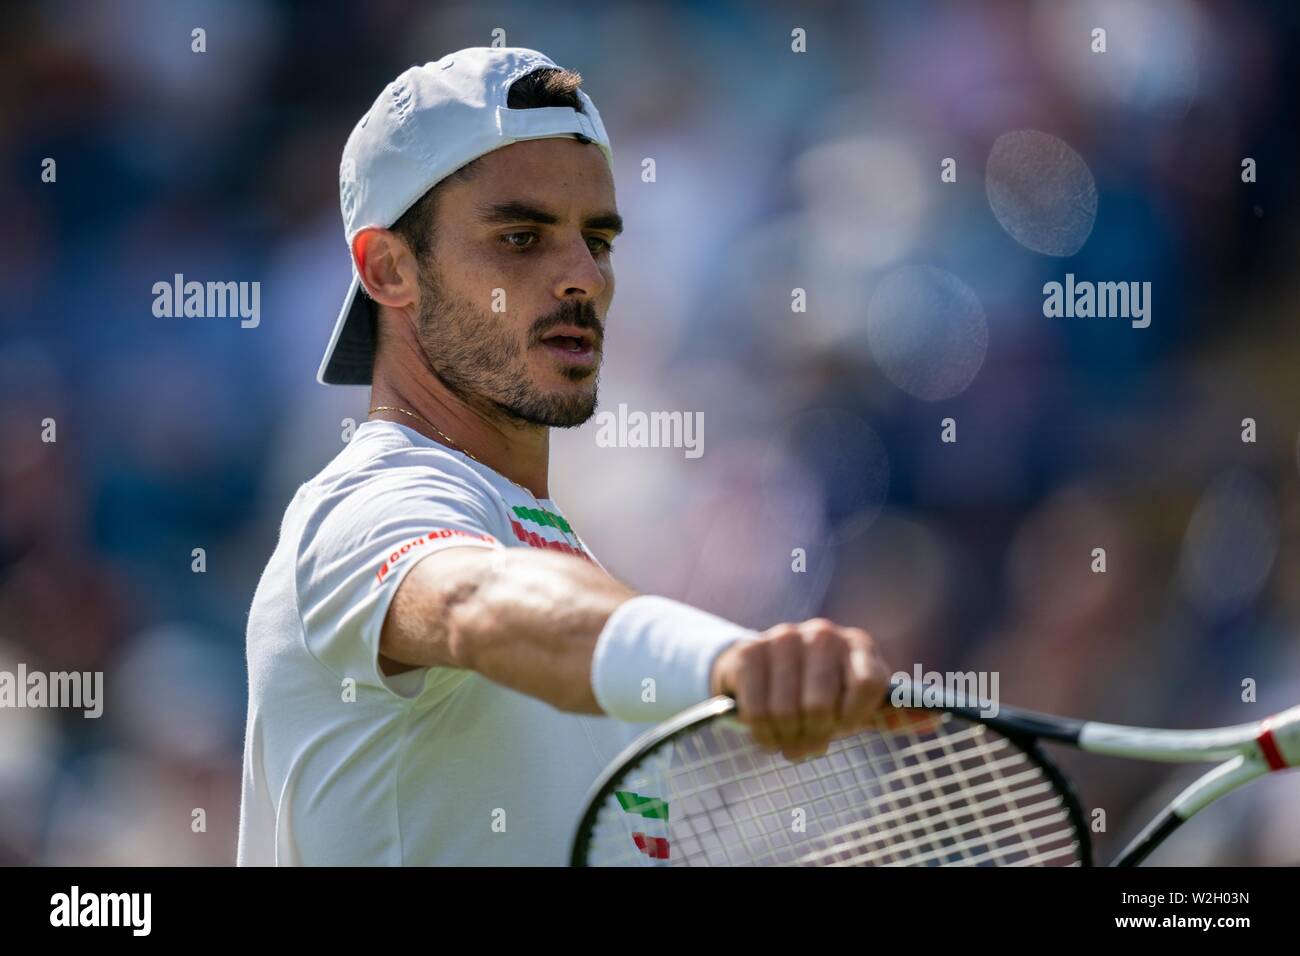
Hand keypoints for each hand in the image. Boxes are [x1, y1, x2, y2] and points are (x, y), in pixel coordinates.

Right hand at [709, 618, 889, 760]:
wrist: (763, 672)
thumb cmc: (821, 692)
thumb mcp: (858, 704)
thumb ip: (892, 712)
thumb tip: (937, 717)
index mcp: (859, 645)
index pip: (869, 685)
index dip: (853, 716)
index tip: (843, 726)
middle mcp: (823, 634)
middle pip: (820, 706)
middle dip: (813, 734)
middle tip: (808, 739)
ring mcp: (783, 638)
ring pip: (785, 711)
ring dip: (785, 737)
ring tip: (787, 737)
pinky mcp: (749, 650)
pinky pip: (756, 708)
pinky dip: (760, 732)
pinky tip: (764, 731)